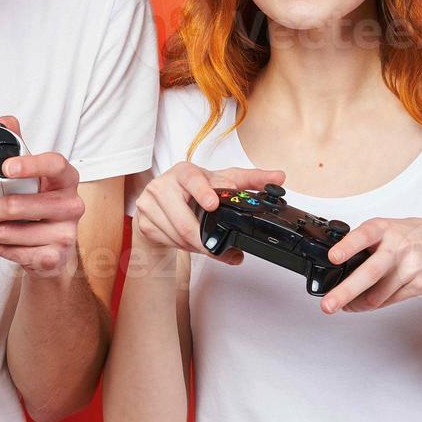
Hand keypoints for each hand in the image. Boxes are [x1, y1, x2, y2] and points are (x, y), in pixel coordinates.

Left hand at [0, 116, 84, 277]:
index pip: (55, 164)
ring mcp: (66, 233)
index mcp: (67, 179)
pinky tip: (3, 242)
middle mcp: (72, 205)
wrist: (54, 250)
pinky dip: (0, 247)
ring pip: (10, 232)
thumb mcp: (33, 176)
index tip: (6, 167)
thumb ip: (17, 146)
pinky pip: (14, 252)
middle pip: (19, 205)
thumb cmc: (41, 207)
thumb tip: (0, 121)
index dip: (30, 164)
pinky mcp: (55, 258)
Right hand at [131, 162, 285, 261]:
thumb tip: (279, 177)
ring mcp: (149, 203)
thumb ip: (250, 181)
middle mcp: (163, 184)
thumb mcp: (221, 184)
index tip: (213, 204)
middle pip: (183, 220)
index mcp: (184, 171)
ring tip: (202, 242)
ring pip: (176, 235)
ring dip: (195, 245)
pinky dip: (182, 247)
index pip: (192, 179)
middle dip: (203, 239)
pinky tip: (186, 241)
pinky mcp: (142, 221)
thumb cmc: (194, 193)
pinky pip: (167, 241)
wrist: (161, 206)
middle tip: (216, 249)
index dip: (203, 192)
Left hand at [319, 217, 421, 313]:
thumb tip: (335, 268)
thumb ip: (363, 243)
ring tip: (343, 305)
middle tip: (327, 305)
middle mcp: (397, 247)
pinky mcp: (419, 285)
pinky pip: (388, 301)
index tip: (333, 257)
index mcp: (383, 229)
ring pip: (377, 295)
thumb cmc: (406, 236)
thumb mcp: (385, 229)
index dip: (347, 247)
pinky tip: (363, 304)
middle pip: (370, 273)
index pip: (364, 236)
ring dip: (356, 304)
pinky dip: (372, 305)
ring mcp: (410, 267)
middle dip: (346, 291)